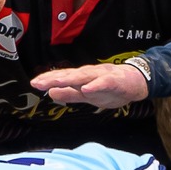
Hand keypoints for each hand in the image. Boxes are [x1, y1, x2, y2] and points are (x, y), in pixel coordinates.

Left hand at [31, 60, 148, 108]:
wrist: (136, 82)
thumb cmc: (111, 88)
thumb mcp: (87, 95)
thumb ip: (70, 94)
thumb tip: (51, 93)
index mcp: (82, 78)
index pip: (63, 78)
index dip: (48, 80)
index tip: (34, 83)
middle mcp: (90, 74)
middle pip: (69, 75)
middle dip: (53, 78)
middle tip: (38, 82)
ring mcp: (102, 76)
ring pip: (84, 77)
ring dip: (70, 79)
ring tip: (56, 82)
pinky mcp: (115, 81)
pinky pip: (104, 83)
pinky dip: (95, 85)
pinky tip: (87, 88)